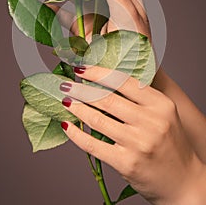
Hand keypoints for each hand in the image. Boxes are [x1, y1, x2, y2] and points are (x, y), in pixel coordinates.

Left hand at [60, 65, 205, 204]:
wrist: (184, 181)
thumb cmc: (170, 143)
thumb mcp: (164, 114)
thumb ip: (141, 98)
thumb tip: (104, 81)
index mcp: (160, 104)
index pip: (124, 81)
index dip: (99, 73)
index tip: (82, 68)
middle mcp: (151, 122)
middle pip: (107, 99)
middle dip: (81, 89)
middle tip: (66, 84)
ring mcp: (138, 143)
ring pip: (97, 119)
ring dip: (76, 108)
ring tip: (65, 100)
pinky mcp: (126, 163)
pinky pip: (94, 145)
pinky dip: (76, 134)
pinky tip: (67, 125)